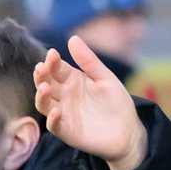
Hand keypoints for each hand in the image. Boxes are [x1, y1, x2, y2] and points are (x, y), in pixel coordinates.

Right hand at [33, 35, 147, 169]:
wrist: (129, 131)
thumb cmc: (117, 103)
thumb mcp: (106, 79)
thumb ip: (90, 62)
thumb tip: (73, 38)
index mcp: (72, 80)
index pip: (57, 68)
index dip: (53, 61)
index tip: (52, 54)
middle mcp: (63, 95)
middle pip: (45, 83)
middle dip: (41, 76)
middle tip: (41, 68)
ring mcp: (63, 113)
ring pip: (44, 103)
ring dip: (41, 95)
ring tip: (45, 87)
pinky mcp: (67, 131)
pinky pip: (54, 126)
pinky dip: (52, 119)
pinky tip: (56, 111)